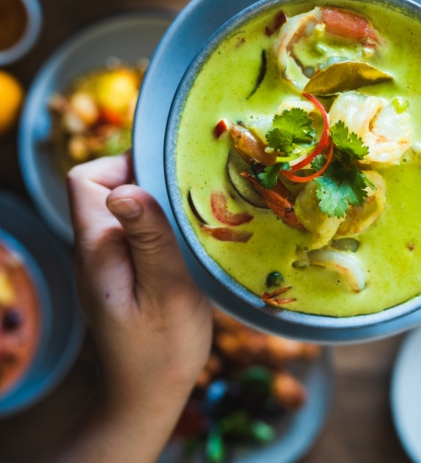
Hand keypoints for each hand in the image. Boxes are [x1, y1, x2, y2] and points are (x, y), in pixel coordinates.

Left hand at [54, 154, 210, 462]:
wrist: (149, 393)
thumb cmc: (162, 347)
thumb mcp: (165, 290)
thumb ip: (148, 238)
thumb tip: (123, 189)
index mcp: (97, 248)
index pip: (85, 180)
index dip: (120, 165)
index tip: (164, 175)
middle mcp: (96, 249)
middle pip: (107, 189)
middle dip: (148, 180)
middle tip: (192, 194)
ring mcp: (109, 261)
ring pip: (126, 209)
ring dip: (159, 203)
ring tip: (197, 214)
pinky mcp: (125, 270)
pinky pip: (138, 231)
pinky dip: (162, 224)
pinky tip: (190, 238)